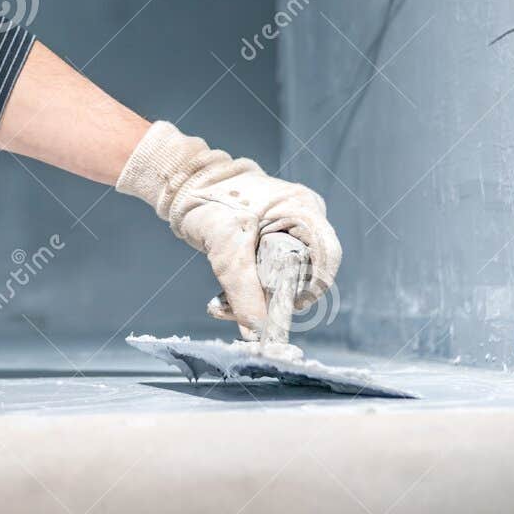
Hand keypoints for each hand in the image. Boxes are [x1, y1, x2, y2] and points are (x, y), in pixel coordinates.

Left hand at [116, 121, 341, 337]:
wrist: (185, 183)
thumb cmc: (207, 201)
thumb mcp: (225, 246)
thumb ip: (242, 288)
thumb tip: (256, 331)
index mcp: (302, 208)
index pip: (328, 255)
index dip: (313, 288)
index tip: (287, 310)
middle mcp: (303, 217)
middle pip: (308, 269)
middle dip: (279, 297)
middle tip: (248, 315)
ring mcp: (288, 227)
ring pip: (287, 275)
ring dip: (259, 297)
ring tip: (225, 308)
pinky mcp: (270, 239)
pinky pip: (270, 271)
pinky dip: (250, 288)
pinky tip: (223, 300)